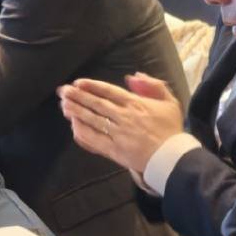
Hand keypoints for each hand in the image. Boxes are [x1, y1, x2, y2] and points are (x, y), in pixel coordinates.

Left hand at [58, 73, 184, 173]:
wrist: (173, 158)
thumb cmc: (171, 129)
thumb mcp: (169, 101)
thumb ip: (153, 85)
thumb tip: (132, 77)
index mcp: (136, 104)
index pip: (108, 91)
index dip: (91, 86)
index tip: (77, 83)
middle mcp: (124, 117)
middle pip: (96, 104)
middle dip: (78, 96)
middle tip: (62, 91)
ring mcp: (118, 134)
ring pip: (92, 120)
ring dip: (76, 112)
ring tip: (63, 105)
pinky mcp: (114, 151)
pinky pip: (94, 140)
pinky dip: (82, 132)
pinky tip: (73, 126)